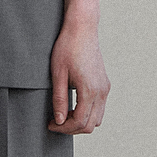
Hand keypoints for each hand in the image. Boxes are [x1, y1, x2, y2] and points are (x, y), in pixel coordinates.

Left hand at [47, 19, 109, 134]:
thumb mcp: (58, 74)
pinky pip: (99, 107)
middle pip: (90, 125)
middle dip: (72, 128)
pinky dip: (88, 113)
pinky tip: (73, 105)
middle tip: (56, 122)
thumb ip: (59, 99)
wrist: (82, 29)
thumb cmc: (67, 48)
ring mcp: (105, 88)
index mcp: (90, 90)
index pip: (79, 122)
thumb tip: (60, 121)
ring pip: (97, 118)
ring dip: (81, 121)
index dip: (63, 128)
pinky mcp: (104, 83)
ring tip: (64, 114)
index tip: (51, 124)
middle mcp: (101, 92)